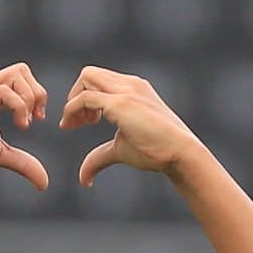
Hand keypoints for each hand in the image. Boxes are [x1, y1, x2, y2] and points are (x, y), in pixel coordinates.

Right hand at [0, 64, 49, 190]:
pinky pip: (3, 92)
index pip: (21, 77)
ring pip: (15, 75)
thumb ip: (22, 163)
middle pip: (21, 69)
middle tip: (35, 119)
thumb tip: (44, 183)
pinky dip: (18, 106)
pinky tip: (18, 126)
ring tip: (25, 125)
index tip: (36, 120)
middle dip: (37, 93)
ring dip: (29, 98)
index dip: (37, 95)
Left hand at [59, 67, 206, 185]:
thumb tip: (84, 179)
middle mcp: (129, 84)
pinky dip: (72, 110)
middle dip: (74, 95)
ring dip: (73, 101)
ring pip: (86, 77)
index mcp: (132, 89)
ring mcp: (126, 91)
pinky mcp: (121, 103)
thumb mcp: (121, 149)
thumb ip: (100, 157)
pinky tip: (74, 126)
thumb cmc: (155, 151)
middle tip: (76, 124)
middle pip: (89, 74)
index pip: (98, 80)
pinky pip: (86, 98)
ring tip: (74, 125)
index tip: (81, 124)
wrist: (179, 152)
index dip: (83, 99)